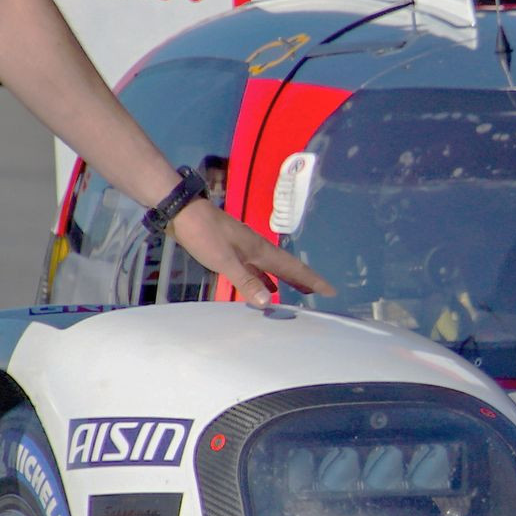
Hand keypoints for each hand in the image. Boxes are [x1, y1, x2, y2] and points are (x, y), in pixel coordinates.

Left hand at [170, 198, 331, 300]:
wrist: (183, 213)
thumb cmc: (204, 234)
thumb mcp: (225, 260)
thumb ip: (247, 281)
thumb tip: (270, 302)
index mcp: (260, 250)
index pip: (293, 267)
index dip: (313, 280)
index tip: (331, 290)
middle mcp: (257, 249)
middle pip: (287, 267)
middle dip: (305, 279)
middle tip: (321, 292)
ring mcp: (245, 249)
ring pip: (273, 268)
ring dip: (287, 279)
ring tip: (298, 291)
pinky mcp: (232, 251)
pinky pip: (257, 268)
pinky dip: (265, 279)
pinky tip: (264, 286)